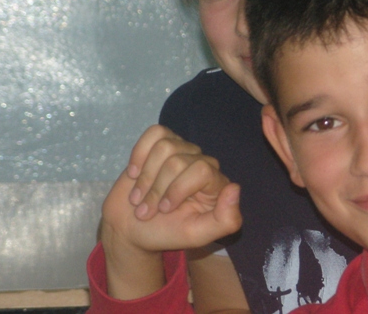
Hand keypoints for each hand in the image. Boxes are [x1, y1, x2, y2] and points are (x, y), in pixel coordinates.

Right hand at [99, 125, 241, 298]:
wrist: (132, 228)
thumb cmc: (166, 232)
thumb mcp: (197, 235)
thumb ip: (225, 220)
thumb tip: (235, 189)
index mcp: (216, 185)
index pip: (201, 170)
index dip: (177, 189)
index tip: (164, 210)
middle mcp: (203, 163)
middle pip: (177, 161)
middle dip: (156, 189)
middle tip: (146, 211)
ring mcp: (183, 150)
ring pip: (164, 147)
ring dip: (145, 177)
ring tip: (138, 197)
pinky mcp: (164, 143)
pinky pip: (154, 133)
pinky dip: (139, 154)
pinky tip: (134, 174)